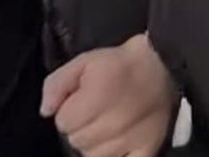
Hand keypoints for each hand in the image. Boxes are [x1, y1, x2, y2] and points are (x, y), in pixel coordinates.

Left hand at [41, 33, 174, 156]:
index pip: (64, 122)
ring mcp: (132, 139)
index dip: (70, 109)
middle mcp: (115, 119)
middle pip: (77, 141)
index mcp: (99, 94)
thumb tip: (46, 110)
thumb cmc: (120, 63)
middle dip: (81, 126)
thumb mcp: (85, 61)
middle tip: (97, 110)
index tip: (83, 99)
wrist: (162, 65)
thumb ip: (57, 83)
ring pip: (94, 156)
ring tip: (109, 124)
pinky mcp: (148, 149)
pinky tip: (117, 146)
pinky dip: (116, 156)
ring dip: (96, 144)